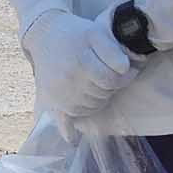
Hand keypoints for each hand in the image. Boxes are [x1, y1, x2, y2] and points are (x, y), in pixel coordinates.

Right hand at [22, 11, 142, 118]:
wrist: (44, 36)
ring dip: (99, 98)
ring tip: (96, 82)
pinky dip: (72, 126)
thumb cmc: (75, 34)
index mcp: (81, 62)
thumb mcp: (96, 33)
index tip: (128, 70)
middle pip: (103, 94)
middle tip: (109, 73)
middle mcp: (69, 80)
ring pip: (92, 107)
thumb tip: (125, 69)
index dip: (125, 76)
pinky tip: (72, 139)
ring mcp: (59, 94)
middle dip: (111, 86)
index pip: (113, 80)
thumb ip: (113, 51)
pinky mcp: (51, 101)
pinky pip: (66, 120)